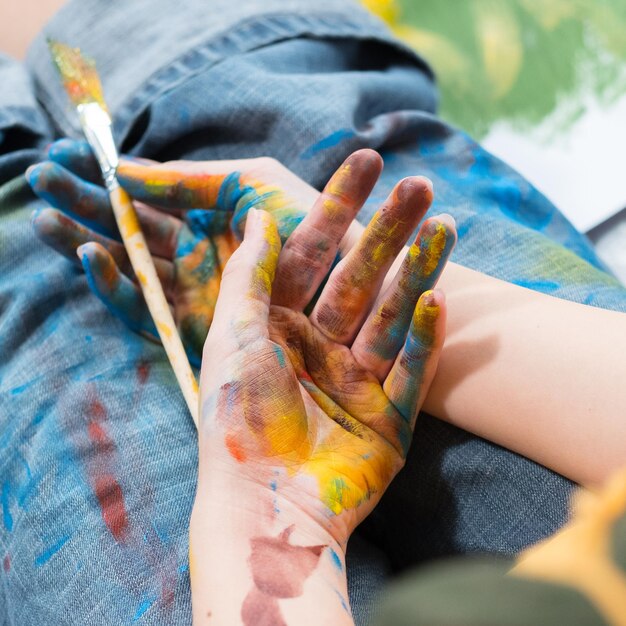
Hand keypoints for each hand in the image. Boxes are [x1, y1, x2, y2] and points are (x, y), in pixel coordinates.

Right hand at [27, 140, 377, 364]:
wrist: (359, 275)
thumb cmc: (317, 218)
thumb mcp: (251, 183)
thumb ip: (189, 178)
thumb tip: (121, 166)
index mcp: (208, 220)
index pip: (142, 200)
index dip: (103, 180)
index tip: (61, 158)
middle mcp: (199, 258)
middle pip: (128, 232)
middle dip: (83, 206)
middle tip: (38, 179)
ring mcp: (200, 294)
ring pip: (129, 268)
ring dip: (86, 239)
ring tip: (42, 214)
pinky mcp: (203, 329)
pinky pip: (149, 309)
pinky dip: (117, 284)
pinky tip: (92, 255)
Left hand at [190, 159, 455, 622]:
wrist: (263, 506)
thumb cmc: (237, 418)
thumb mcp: (234, 333)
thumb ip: (248, 273)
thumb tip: (256, 214)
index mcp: (280, 329)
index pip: (313, 257)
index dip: (336, 211)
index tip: (363, 165)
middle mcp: (320, 352)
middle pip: (361, 283)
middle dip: (388, 236)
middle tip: (419, 188)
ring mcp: (358, 386)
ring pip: (393, 322)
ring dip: (418, 277)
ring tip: (444, 231)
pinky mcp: (388, 422)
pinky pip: (411, 376)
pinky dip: (425, 343)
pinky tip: (440, 304)